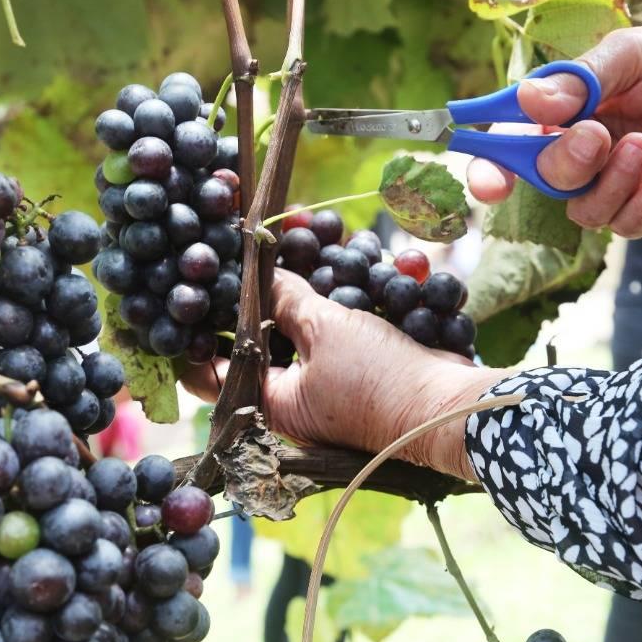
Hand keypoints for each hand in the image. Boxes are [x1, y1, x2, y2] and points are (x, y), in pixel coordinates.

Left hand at [182, 269, 508, 479]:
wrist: (447, 404)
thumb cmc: (378, 378)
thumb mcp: (324, 329)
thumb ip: (285, 299)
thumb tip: (261, 276)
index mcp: (269, 402)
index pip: (211, 369)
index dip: (198, 328)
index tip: (194, 286)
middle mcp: (292, 399)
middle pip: (258, 340)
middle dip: (258, 292)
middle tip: (250, 249)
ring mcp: (324, 386)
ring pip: (300, 329)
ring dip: (303, 286)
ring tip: (299, 236)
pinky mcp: (357, 371)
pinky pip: (337, 329)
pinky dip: (340, 296)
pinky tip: (339, 259)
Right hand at [468, 23, 641, 236]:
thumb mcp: (632, 55)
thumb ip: (580, 79)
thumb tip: (530, 102)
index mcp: (569, 114)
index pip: (514, 147)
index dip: (492, 167)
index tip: (489, 181)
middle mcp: (585, 153)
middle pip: (546, 179)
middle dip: (566, 162)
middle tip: (599, 135)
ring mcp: (616, 184)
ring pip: (584, 211)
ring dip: (611, 182)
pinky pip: (627, 226)